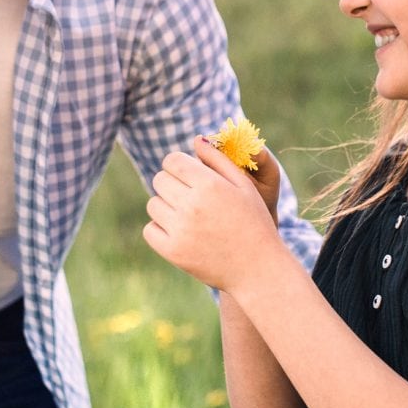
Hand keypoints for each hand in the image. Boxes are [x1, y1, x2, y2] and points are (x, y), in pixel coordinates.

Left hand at [143, 138, 285, 289]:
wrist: (257, 268)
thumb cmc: (254, 222)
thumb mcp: (244, 186)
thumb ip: (218, 160)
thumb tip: (196, 139)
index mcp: (209, 184)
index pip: (172, 160)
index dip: (178, 165)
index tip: (187, 174)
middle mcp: (191, 205)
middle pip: (160, 180)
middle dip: (172, 183)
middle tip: (189, 196)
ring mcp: (180, 229)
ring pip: (153, 204)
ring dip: (166, 206)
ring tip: (187, 215)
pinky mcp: (173, 251)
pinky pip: (150, 230)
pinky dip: (160, 229)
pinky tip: (180, 232)